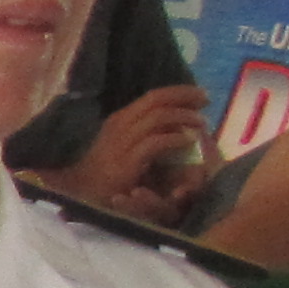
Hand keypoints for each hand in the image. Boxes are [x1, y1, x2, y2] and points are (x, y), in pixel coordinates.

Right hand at [71, 85, 212, 221]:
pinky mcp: (127, 162)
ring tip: (201, 123)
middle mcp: (120, 125)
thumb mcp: (123, 145)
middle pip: (156, 100)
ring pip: (158, 117)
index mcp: (121, 119)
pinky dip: (175, 139)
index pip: (153, 96)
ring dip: (183, 117)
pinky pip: (155, 142)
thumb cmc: (105, 171)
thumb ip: (144, 132)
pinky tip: (188, 141)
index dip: (179, 92)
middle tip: (207, 100)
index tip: (200, 95)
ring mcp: (122, 142)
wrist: (81, 195)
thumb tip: (176, 122)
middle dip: (185, 97)